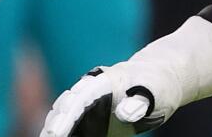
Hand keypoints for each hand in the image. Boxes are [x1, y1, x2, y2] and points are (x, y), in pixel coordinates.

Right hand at [42, 67, 168, 135]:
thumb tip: (122, 114)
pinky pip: (78, 126)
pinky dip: (69, 132)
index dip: (66, 117)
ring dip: (55, 129)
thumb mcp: (154, 92)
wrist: (158, 80)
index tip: (55, 132)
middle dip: (53, 124)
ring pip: (66, 116)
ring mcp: (90, 104)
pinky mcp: (95, 116)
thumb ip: (138, 102)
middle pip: (64, 107)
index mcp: (100, 83)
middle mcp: (89, 92)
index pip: (78, 100)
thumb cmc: (157, 84)